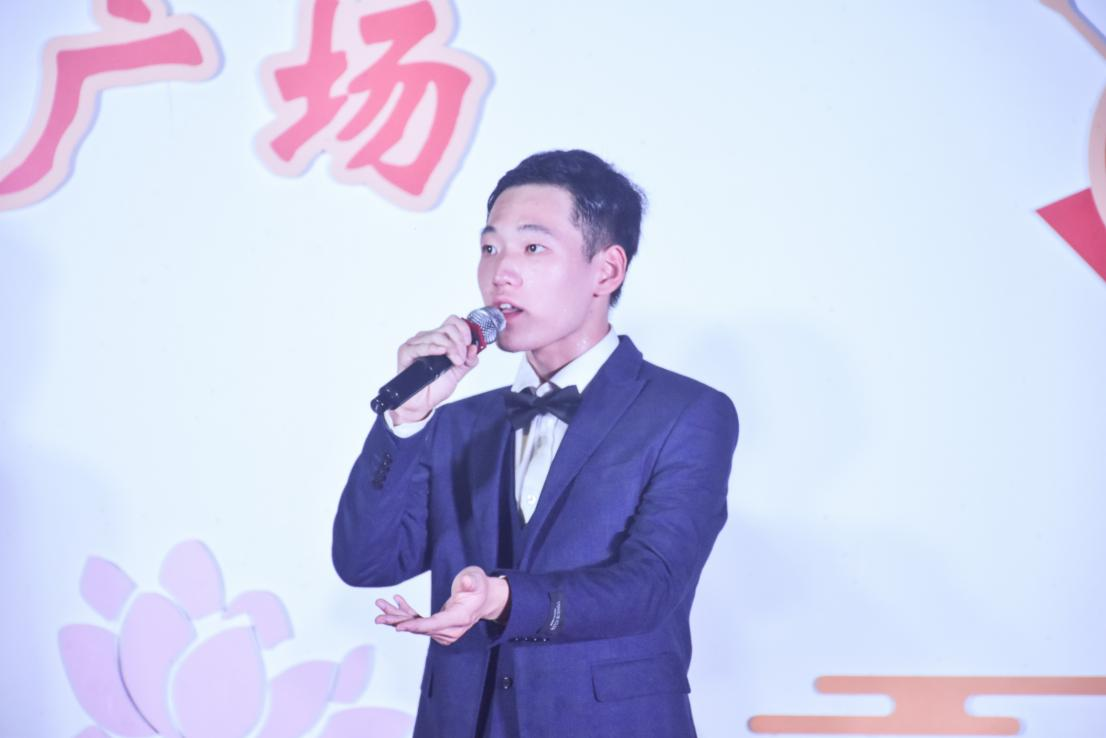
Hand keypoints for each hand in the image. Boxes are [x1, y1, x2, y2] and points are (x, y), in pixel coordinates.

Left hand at [374, 566, 509, 645]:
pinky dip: (406, 613)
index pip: (435, 624)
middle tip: (378, 618)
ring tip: (380, 605)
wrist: (484, 599)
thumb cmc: (480, 587)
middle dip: (399, 622)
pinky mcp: (438, 626)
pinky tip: (395, 601)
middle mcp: (451, 629)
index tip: (399, 627)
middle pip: (422, 628)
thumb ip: (471, 581)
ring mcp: (444, 630)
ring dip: (397, 617)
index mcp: (460, 618)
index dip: (416, 626)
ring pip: (417, 625)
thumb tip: (466, 582)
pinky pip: (419, 621)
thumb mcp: (477, 580)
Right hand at [389, 315, 478, 425]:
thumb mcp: (458, 373)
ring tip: (455, 363)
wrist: (422, 402)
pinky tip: (441, 352)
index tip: (469, 342)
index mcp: (440, 340)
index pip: (452, 322)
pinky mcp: (406, 351)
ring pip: (437, 335)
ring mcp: (416, 344)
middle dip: (459, 343)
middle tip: (461, 359)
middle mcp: (428, 338)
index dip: (464, 329)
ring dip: (451, 348)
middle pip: (448, 328)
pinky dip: (433, 347)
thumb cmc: (435, 387)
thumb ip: (468, 360)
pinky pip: (421, 345)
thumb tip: (474, 347)